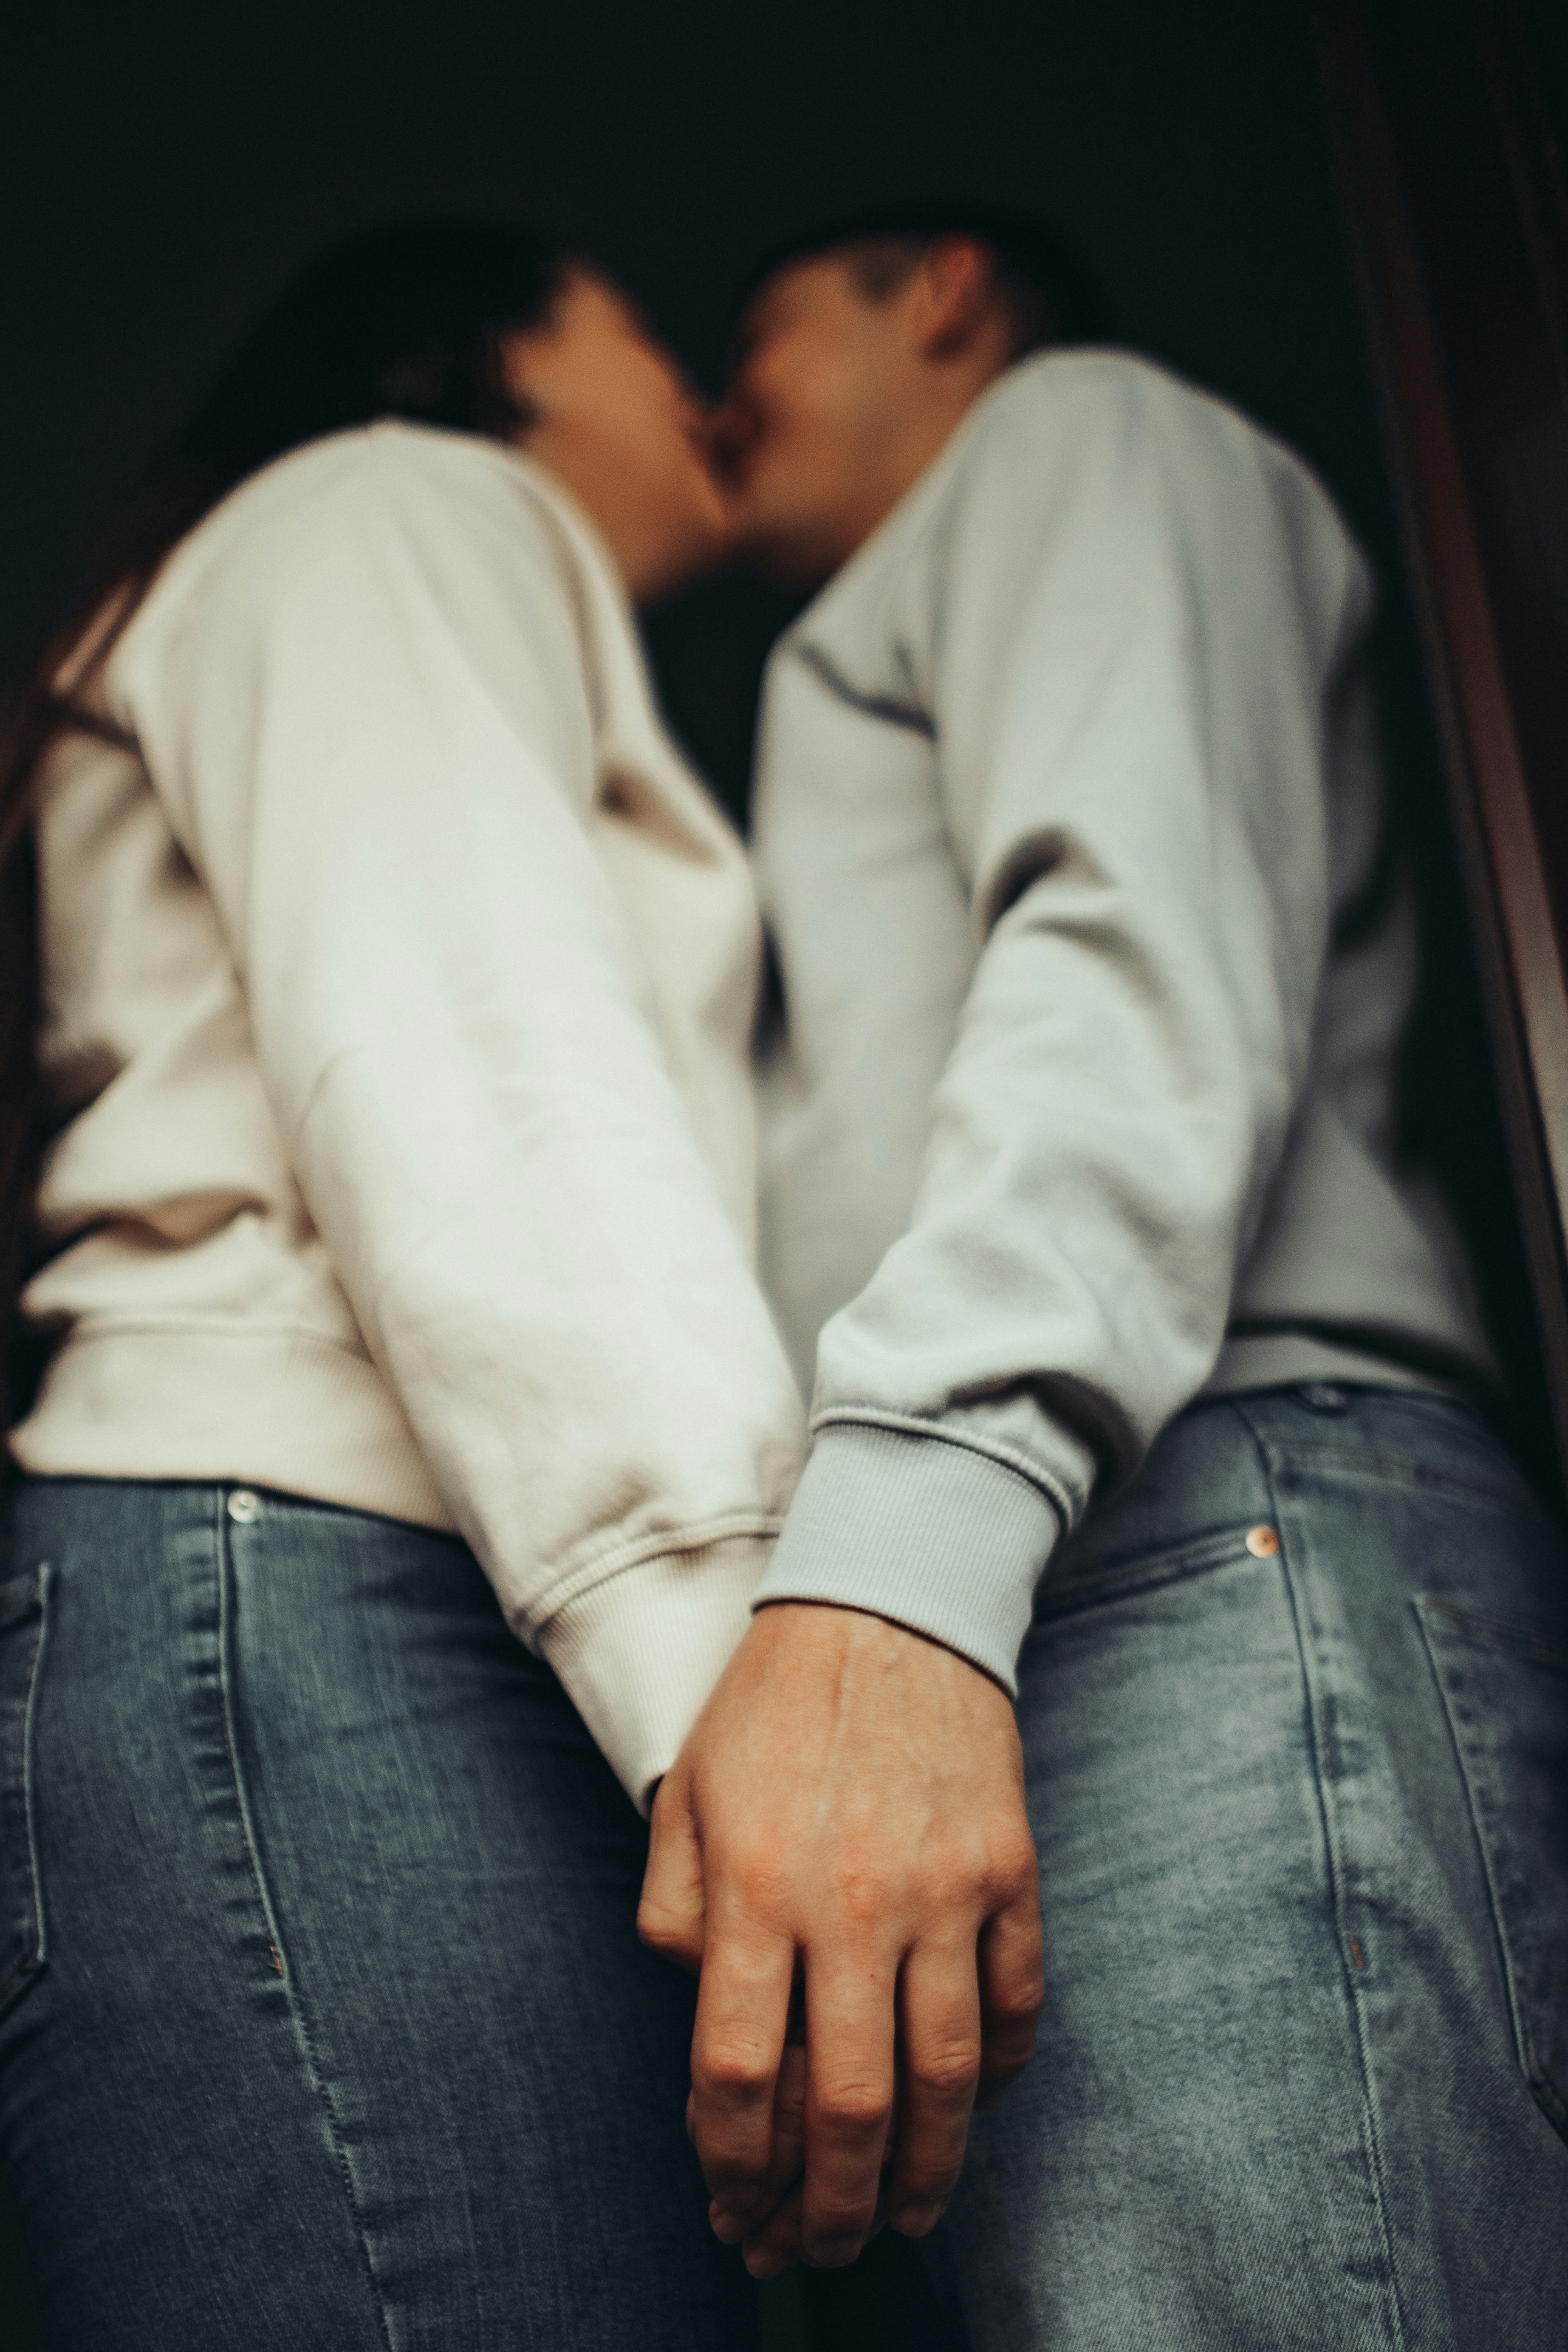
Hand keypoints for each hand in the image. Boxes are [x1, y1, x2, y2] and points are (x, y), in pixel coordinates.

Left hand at [638, 1602, 1042, 2274]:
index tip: (732, 2202)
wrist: (889, 1603)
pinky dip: (996, 2082)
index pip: (739, 2071)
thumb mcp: (685, 1792)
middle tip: (819, 2251)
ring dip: (924, 2175)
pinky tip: (967, 2115)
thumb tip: (696, 2013)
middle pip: (849, 2105)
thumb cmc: (775, 1703)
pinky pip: (1015, 2011)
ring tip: (904, 2219)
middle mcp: (853, 1902)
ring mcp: (945, 1892)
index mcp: (756, 1885)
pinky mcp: (1011, 1874)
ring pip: (944, 2082)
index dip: (733, 2161)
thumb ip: (673, 1912)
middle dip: (829, 2206)